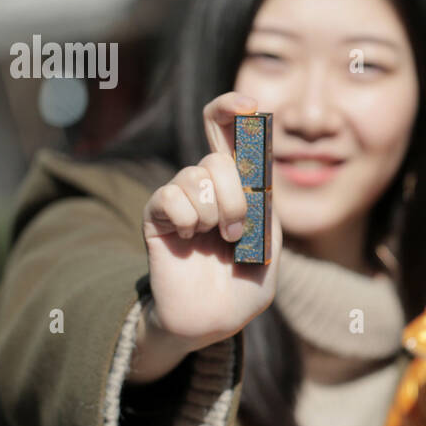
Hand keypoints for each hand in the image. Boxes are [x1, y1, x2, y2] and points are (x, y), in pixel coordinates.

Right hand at [134, 92, 281, 378]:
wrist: (212, 320)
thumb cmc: (245, 286)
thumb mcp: (268, 248)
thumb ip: (264, 210)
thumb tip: (250, 179)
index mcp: (244, 186)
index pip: (234, 133)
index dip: (234, 110)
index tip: (249, 105)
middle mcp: (212, 185)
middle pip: (217, 157)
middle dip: (235, 198)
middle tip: (237, 233)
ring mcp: (184, 198)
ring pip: (195, 175)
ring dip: (213, 213)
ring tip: (214, 240)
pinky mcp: (157, 215)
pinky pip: (169, 196)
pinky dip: (185, 219)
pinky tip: (187, 239)